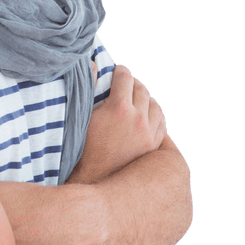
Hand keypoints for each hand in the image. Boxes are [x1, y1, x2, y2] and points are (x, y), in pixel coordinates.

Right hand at [68, 64, 166, 184]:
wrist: (94, 179)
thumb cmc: (83, 147)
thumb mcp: (83, 117)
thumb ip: (89, 88)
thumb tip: (93, 65)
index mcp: (119, 108)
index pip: (124, 78)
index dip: (120, 72)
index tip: (117, 72)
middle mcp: (137, 118)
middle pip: (141, 89)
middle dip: (132, 84)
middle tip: (125, 85)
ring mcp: (148, 133)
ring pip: (154, 105)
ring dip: (145, 99)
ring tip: (136, 101)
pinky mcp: (153, 145)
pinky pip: (162, 123)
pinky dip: (155, 116)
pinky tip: (146, 117)